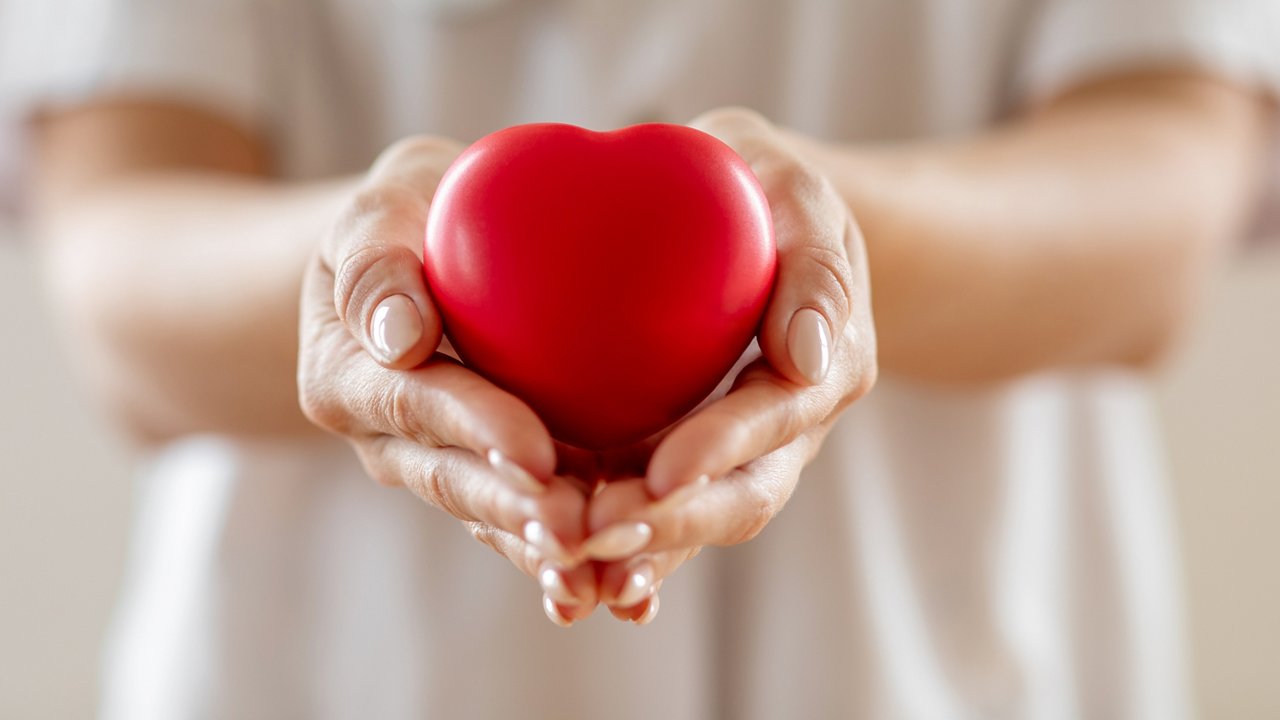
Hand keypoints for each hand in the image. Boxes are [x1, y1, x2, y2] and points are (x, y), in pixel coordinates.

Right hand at [297, 137, 601, 623]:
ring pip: (494, 515)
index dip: (474, 432)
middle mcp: (390, 440)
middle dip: (514, 512)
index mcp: (350, 377)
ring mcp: (442, 466)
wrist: (426, 253)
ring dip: (545, 546)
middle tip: (578, 533)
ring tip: (605, 572)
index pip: (415, 406)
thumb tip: (398, 336)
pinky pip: (528, 516)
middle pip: (455, 480)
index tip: (535, 455)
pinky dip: (573, 548)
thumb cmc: (411, 214)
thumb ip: (374, 259)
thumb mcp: (383, 207)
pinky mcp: (493, 476)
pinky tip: (627, 582)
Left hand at [580, 108, 877, 620]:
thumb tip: (806, 357)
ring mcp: (739, 455)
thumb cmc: (767, 189)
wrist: (754, 222)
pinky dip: (621, 552)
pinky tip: (562, 582)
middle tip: (595, 533)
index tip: (659, 472)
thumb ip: (815, 261)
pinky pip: (658, 514)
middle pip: (741, 495)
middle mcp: (788, 429)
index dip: (722, 448)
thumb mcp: (796, 192)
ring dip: (638, 551)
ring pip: (696, 520)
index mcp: (825, 368)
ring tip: (567, 571)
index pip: (777, 417)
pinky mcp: (689, 461)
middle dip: (672, 524)